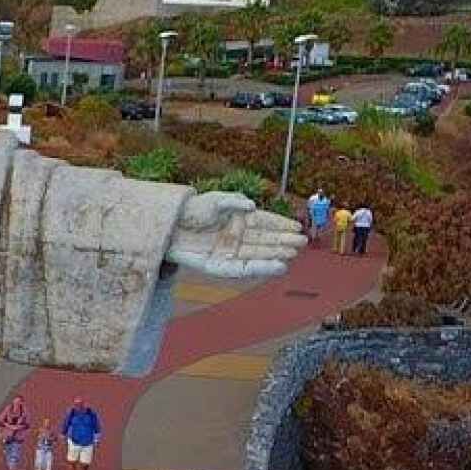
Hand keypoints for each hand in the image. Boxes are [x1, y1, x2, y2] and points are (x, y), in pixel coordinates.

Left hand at [167, 192, 305, 278]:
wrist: (169, 228)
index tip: (297, 227)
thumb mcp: (214, 200)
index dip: (281, 225)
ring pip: (258, 255)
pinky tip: (276, 266)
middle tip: (301, 242)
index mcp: (240, 219)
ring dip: (276, 254)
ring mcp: (230, 252)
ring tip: (293, 253)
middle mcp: (238, 237)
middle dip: (283, 241)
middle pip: (265, 240)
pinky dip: (260, 268)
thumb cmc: (193, 211)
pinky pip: (244, 269)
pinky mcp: (221, 267)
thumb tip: (252, 206)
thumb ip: (233, 202)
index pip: (265, 222)